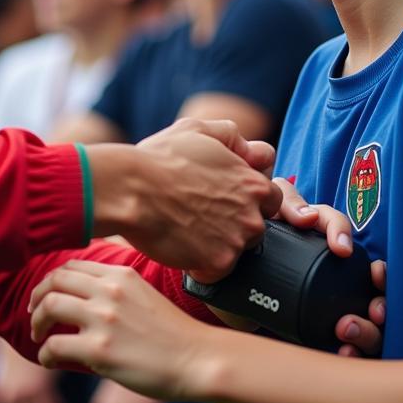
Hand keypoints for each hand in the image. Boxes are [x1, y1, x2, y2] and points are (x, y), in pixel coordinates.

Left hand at [30, 260, 211, 400]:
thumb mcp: (142, 293)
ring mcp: (104, 319)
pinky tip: (50, 360)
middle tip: (34, 314)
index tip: (45, 295)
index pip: (71, 265)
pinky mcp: (100, 351)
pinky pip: (55, 345)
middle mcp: (110, 291)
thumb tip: (83, 291)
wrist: (196, 359)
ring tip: (40, 337)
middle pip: (55, 280)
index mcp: (120, 274)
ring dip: (37, 323)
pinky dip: (45, 354)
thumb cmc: (170, 331)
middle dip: (37, 297)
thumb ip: (115, 287)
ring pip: (49, 306)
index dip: (51, 280)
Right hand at [111, 118, 279, 281]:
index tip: (223, 200)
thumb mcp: (197, 130)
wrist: (132, 189)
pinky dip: (201, 266)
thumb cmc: (159, 159)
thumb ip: (230, 135)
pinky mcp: (218, 262)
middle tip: (201, 216)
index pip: (271, 199)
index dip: (247, 199)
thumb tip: (250, 148)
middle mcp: (252, 212)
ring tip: (188, 230)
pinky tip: (182, 248)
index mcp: (252, 182)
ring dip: (217, 245)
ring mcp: (237, 239)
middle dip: (234, 225)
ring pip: (237, 250)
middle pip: (256, 228)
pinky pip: (216, 272)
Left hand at [273, 177, 385, 355]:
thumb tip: (308, 217)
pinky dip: (354, 351)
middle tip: (373, 310)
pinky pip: (349, 346)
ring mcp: (332, 303)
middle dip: (380, 300)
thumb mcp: (270, 214)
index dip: (348, 239)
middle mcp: (335, 272)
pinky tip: (345, 352)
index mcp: (319, 237)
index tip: (341, 250)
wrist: (233, 281)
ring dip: (368, 330)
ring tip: (347, 330)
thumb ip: (287, 203)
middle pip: (372, 290)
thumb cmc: (257, 242)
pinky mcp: (321, 329)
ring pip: (368, 323)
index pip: (339, 230)